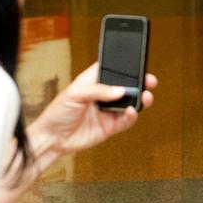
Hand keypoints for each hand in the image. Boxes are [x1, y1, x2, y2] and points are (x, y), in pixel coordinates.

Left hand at [29, 63, 157, 157]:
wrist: (52, 138)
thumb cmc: (57, 112)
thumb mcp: (74, 94)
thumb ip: (98, 90)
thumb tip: (119, 90)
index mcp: (92, 82)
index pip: (111, 70)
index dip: (124, 67)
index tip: (136, 64)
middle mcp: (102, 96)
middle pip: (125, 87)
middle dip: (139, 83)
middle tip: (149, 81)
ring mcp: (107, 111)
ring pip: (129, 104)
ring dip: (139, 100)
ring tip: (145, 96)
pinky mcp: (110, 127)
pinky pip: (125, 121)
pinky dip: (132, 116)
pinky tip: (132, 111)